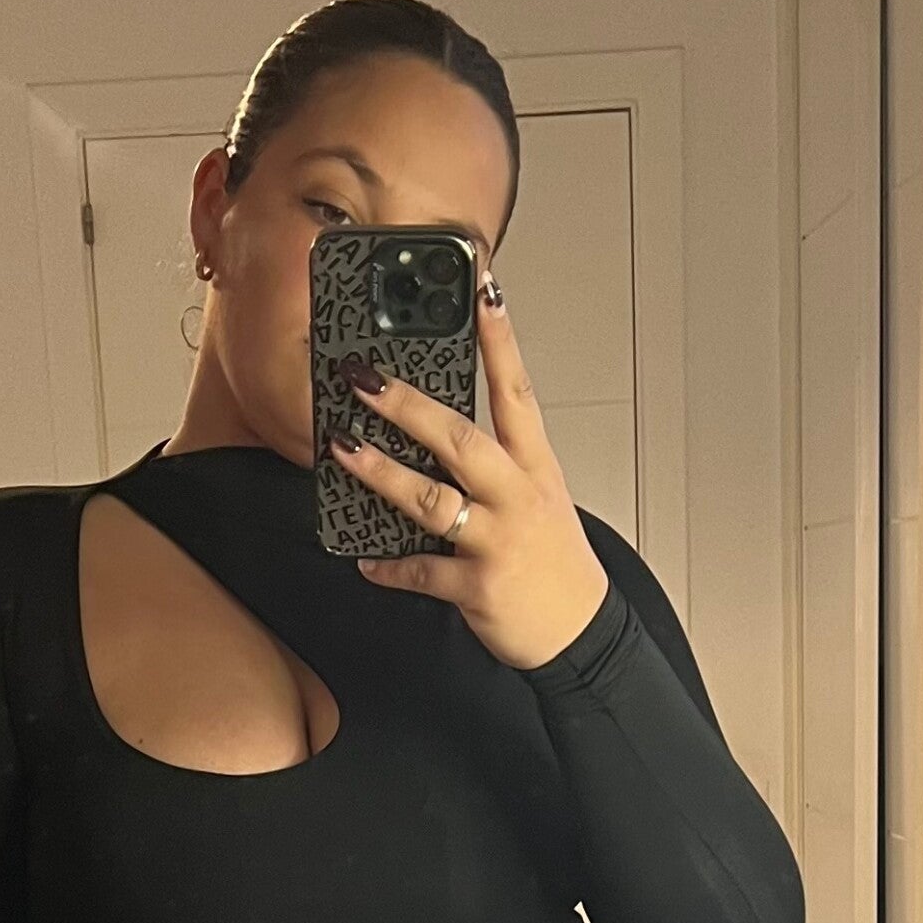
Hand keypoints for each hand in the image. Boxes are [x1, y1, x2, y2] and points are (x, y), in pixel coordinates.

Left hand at [327, 282, 610, 669]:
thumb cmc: (553, 560)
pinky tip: (364, 559)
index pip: (517, 390)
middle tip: (365, 378)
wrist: (579, 632)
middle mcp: (516, 496)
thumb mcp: (537, 497)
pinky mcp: (476, 585)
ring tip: (343, 448)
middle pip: (460, 438)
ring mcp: (496, 540)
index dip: (500, 339)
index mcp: (534, 467)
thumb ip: (495, 463)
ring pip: (431, 500)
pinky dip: (388, 567)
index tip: (482, 290)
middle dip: (408, 406)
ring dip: (381, 473)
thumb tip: (435, 431)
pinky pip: (420, 571)